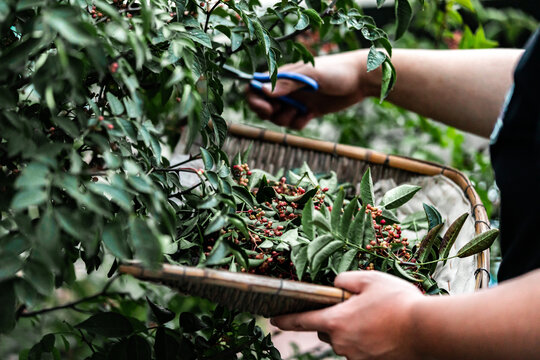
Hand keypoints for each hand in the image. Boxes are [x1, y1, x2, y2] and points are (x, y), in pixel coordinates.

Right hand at [247, 49, 377, 128]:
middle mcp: (287, 88)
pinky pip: (294, 123)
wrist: (361, 79)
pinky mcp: (308, 111)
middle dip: (268, 113)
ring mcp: (297, 100)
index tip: (267, 107)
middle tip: (280, 113)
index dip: (255, 99)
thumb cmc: (336, 70)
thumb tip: (261, 90)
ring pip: (278, 117)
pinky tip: (311, 116)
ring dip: (285, 120)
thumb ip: (288, 83)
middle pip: (263, 105)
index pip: (255, 86)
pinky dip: (298, 123)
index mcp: (283, 75)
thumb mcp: (311, 75)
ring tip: (301, 112)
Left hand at [271, 271, 424, 359]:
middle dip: (335, 320)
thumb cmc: (397, 302)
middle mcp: (342, 343)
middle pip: (328, 331)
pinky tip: (384, 330)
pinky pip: (361, 350)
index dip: (285, 320)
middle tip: (355, 307)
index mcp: (336, 321)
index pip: (302, 320)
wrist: (428, 330)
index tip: (273, 319)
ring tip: (377, 318)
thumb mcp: (369, 279)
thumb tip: (335, 285)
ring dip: (353, 330)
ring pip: (346, 342)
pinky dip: (367, 341)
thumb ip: (345, 280)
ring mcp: (357, 357)